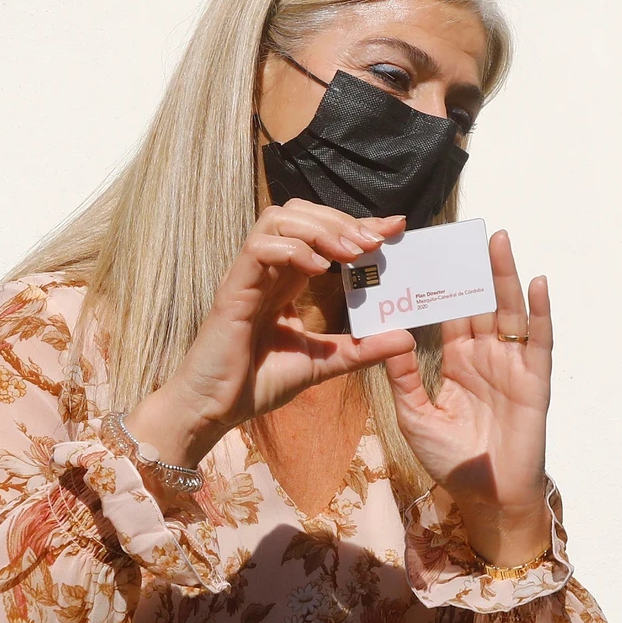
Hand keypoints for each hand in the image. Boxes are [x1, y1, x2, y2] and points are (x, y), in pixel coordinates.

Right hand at [127, 201, 415, 465]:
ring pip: (278, 219)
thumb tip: (407, 338)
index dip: (357, 223)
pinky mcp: (233, 289)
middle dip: (341, 220)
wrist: (215, 410)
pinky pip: (259, 249)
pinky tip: (318, 269)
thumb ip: (361, 349)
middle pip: (300, 212)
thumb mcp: (323, 363)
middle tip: (375, 241)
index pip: (323, 234)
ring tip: (350, 252)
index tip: (395, 226)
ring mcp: (249, 275)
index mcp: (287, 280)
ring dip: (319, 228)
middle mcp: (268, 270)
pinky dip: (291, 249)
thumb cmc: (257, 383)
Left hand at [386, 230, 553, 565]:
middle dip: (472, 268)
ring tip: (497, 241)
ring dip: (505, 276)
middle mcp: (485, 356)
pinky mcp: (534, 379)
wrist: (488, 497)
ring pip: (508, 311)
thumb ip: (401, 379)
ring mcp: (512, 365)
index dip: (437, 285)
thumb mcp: (415, 417)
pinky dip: (540, 311)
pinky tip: (537, 283)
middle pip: (479, 302)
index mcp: (457, 362)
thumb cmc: (452, 461)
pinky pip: (539, 340)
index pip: (447, 313)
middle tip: (463, 230)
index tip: (424, 253)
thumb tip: (388, 339)